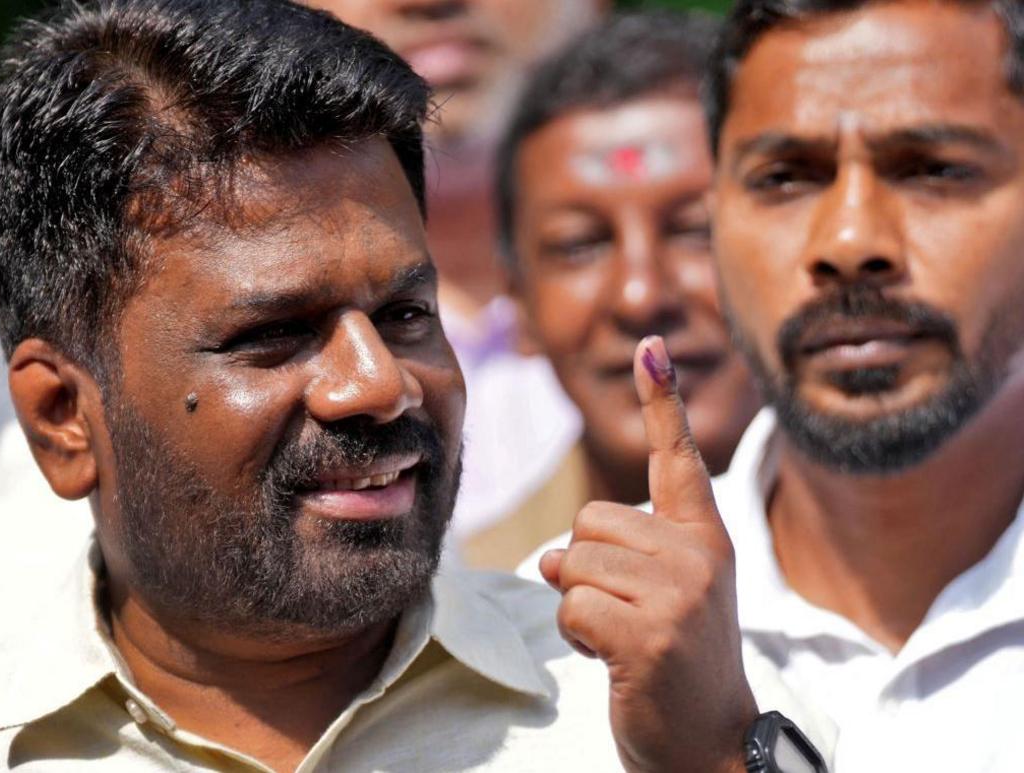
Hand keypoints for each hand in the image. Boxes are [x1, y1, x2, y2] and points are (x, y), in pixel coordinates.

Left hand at [541, 336, 756, 772]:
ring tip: (625, 639)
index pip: (677, 460)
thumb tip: (548, 554)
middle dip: (585, 572)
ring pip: (571, 564)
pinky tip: (616, 659)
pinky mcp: (649, 632)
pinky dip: (577, 637)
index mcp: (705, 538)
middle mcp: (699, 555)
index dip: (661, 402)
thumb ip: (619, 555)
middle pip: (588, 522)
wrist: (709, 742)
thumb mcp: (664, 595)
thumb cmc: (674, 664)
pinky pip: (569, 606)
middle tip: (629, 617)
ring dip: (579, 607)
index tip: (650, 346)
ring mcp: (679, 593)